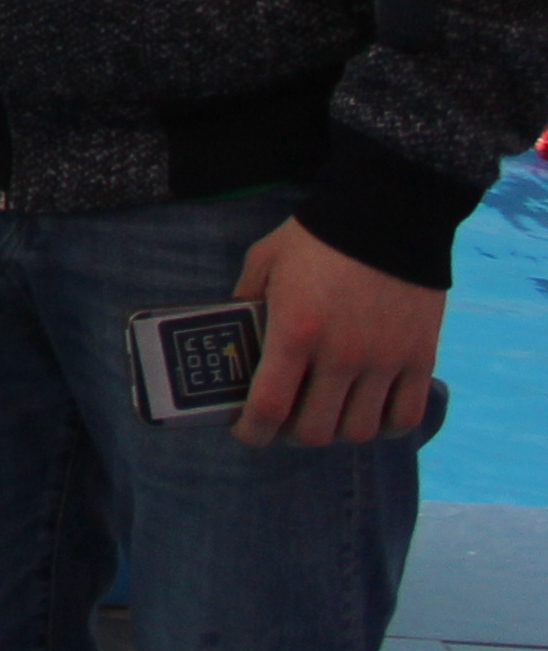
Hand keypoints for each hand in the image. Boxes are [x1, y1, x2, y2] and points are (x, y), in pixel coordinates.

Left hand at [233, 217, 444, 446]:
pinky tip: (370, 415)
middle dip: (291, 435)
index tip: (246, 434)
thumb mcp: (264, 261)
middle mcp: (341, 356)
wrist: (387, 215)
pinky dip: (385, 427)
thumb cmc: (316, 237)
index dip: (253, 432)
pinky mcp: (419, 359)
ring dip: (337, 432)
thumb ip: (245, 301)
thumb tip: (231, 334)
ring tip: (326, 417)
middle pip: (315, 430)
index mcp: (295, 332)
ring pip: (359, 431)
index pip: (270, 408)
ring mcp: (384, 361)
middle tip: (285, 422)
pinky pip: (405, 417)